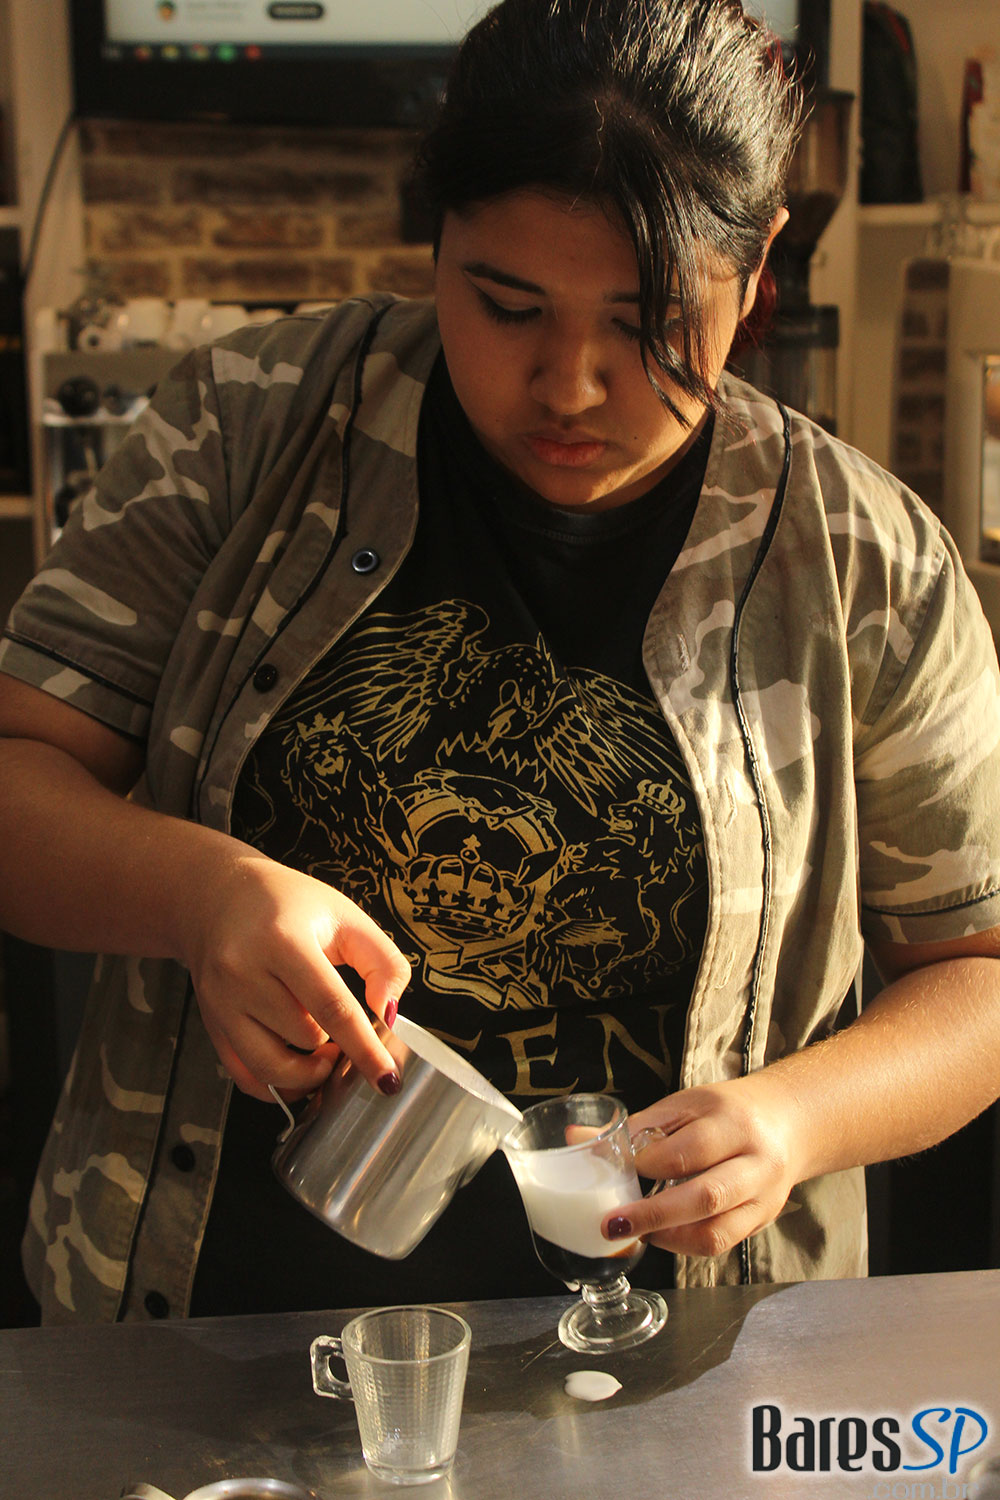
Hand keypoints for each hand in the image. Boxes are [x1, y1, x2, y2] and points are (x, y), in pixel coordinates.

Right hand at [178, 848, 410, 1102]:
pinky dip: (278, 1086)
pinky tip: (298, 1069)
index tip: (387, 1078)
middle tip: (352, 1035)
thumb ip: (382, 961)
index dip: (364, 1048)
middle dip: (339, 1047)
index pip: (332, 1007)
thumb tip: (388, 1013)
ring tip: (326, 1050)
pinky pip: (245, 1077)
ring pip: (273, 1066)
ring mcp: (221, 1002)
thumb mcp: (345, 915)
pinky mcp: (211, 1023)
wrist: (218, 896)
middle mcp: (243, 972)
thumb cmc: (287, 904)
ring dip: (309, 1072)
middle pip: (305, 1036)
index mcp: (282, 939)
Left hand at [603, 1074, 803, 1258]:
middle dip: (652, 1215)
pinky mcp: (761, 1221)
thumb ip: (637, 1126)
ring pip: (715, 1231)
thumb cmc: (727, 1112)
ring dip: (667, 1237)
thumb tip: (578, 1138)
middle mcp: (755, 1162)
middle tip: (612, 1223)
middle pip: (705, 1196)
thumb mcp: (686, 1104)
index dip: (647, 1165)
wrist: (787, 1123)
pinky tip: (660, 1235)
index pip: (688, 1150)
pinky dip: (684, 1244)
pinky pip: (720, 1243)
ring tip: (633, 1231)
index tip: (612, 1172)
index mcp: (733, 1122)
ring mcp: (763, 1197)